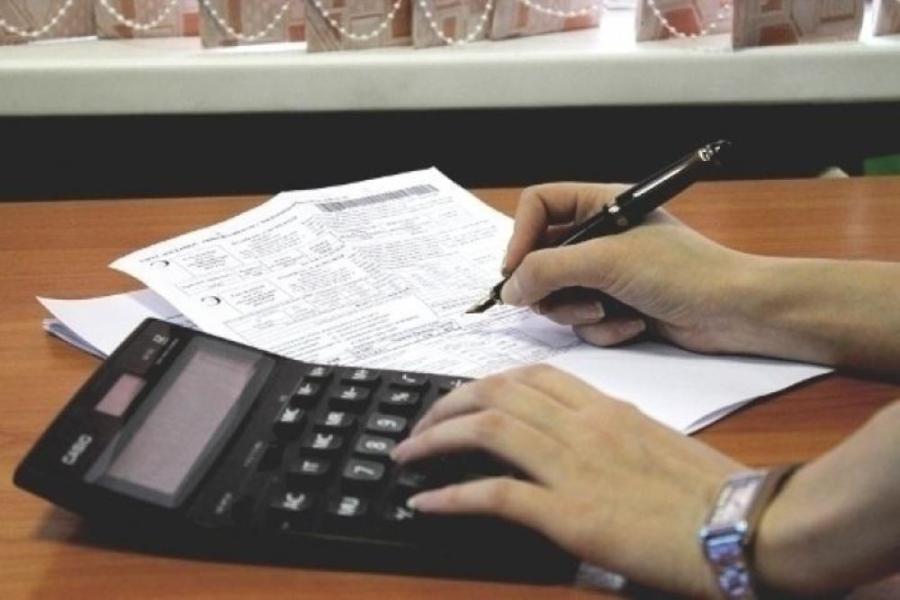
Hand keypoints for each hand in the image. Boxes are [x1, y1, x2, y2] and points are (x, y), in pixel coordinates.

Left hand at [391, 364, 742, 597]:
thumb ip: (612, 435)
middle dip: (448, 404)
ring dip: (436, 439)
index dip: (485, 383)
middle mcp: (582, 425)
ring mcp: (573, 465)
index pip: (530, 376)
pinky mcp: (570, 513)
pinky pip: (494, 493)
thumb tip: (577, 447)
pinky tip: (426, 501)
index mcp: (605, 406)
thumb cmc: (711, 491)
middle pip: (496, 393)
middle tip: (422, 423)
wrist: (743, 525)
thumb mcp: (655, 444)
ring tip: (407, 453)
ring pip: (486, 429)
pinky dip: (451, 495)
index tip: (463, 397)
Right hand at [499, 182, 756, 353]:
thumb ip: (548, 270)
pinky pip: (582, 319)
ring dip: (578, 311)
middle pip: (540, 257)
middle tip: (562, 299)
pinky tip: (632, 324)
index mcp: (599, 205)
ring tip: (607, 311)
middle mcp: (598, 236)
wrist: (732, 312)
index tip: (515, 272)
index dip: (520, 237)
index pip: (538, 206)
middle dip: (552, 286)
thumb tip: (509, 289)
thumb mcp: (606, 262)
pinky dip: (602, 327)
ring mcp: (606, 272)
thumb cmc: (682, 271)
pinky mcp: (615, 304)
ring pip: (557, 295)